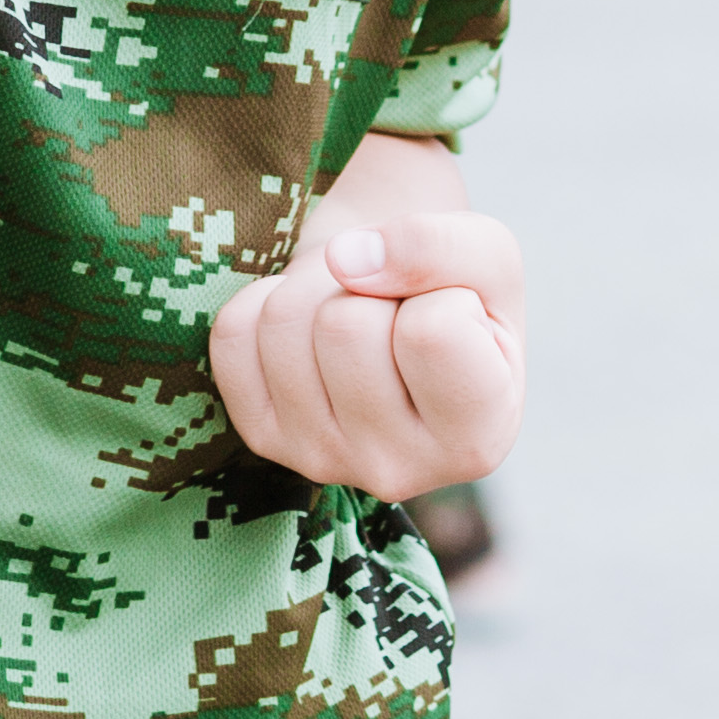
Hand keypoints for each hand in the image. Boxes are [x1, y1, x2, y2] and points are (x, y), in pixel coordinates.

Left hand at [207, 207, 527, 499]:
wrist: (398, 305)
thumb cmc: (453, 288)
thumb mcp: (487, 254)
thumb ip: (439, 247)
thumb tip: (345, 260)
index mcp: (477, 439)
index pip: (429, 332)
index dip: (436, 287)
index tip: (447, 305)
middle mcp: (400, 471)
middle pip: (344, 326)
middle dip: (365, 284)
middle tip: (389, 304)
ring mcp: (324, 459)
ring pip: (284, 323)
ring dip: (316, 287)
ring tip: (352, 309)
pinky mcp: (264, 436)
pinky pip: (231, 337)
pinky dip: (262, 300)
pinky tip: (306, 328)